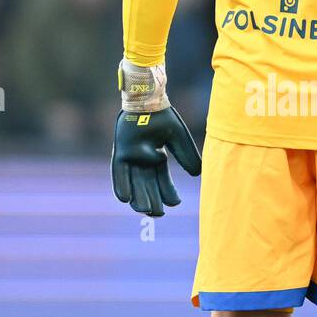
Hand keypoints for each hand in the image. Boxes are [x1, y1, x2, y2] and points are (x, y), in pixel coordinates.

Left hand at [111, 61, 200, 216]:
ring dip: (138, 197)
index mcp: (156, 157)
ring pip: (134, 182)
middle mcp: (142, 160)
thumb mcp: (178, 138)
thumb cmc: (163, 117)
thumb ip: (186, 155)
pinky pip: (118, 173)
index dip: (168, 192)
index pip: (162, 179)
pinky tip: (125, 199)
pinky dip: (121, 185)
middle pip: (148, 185)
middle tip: (158, 215)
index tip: (175, 203)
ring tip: (145, 211)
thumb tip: (198, 174)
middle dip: (153, 200)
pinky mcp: (121, 152)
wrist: (148, 101)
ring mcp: (131, 157)